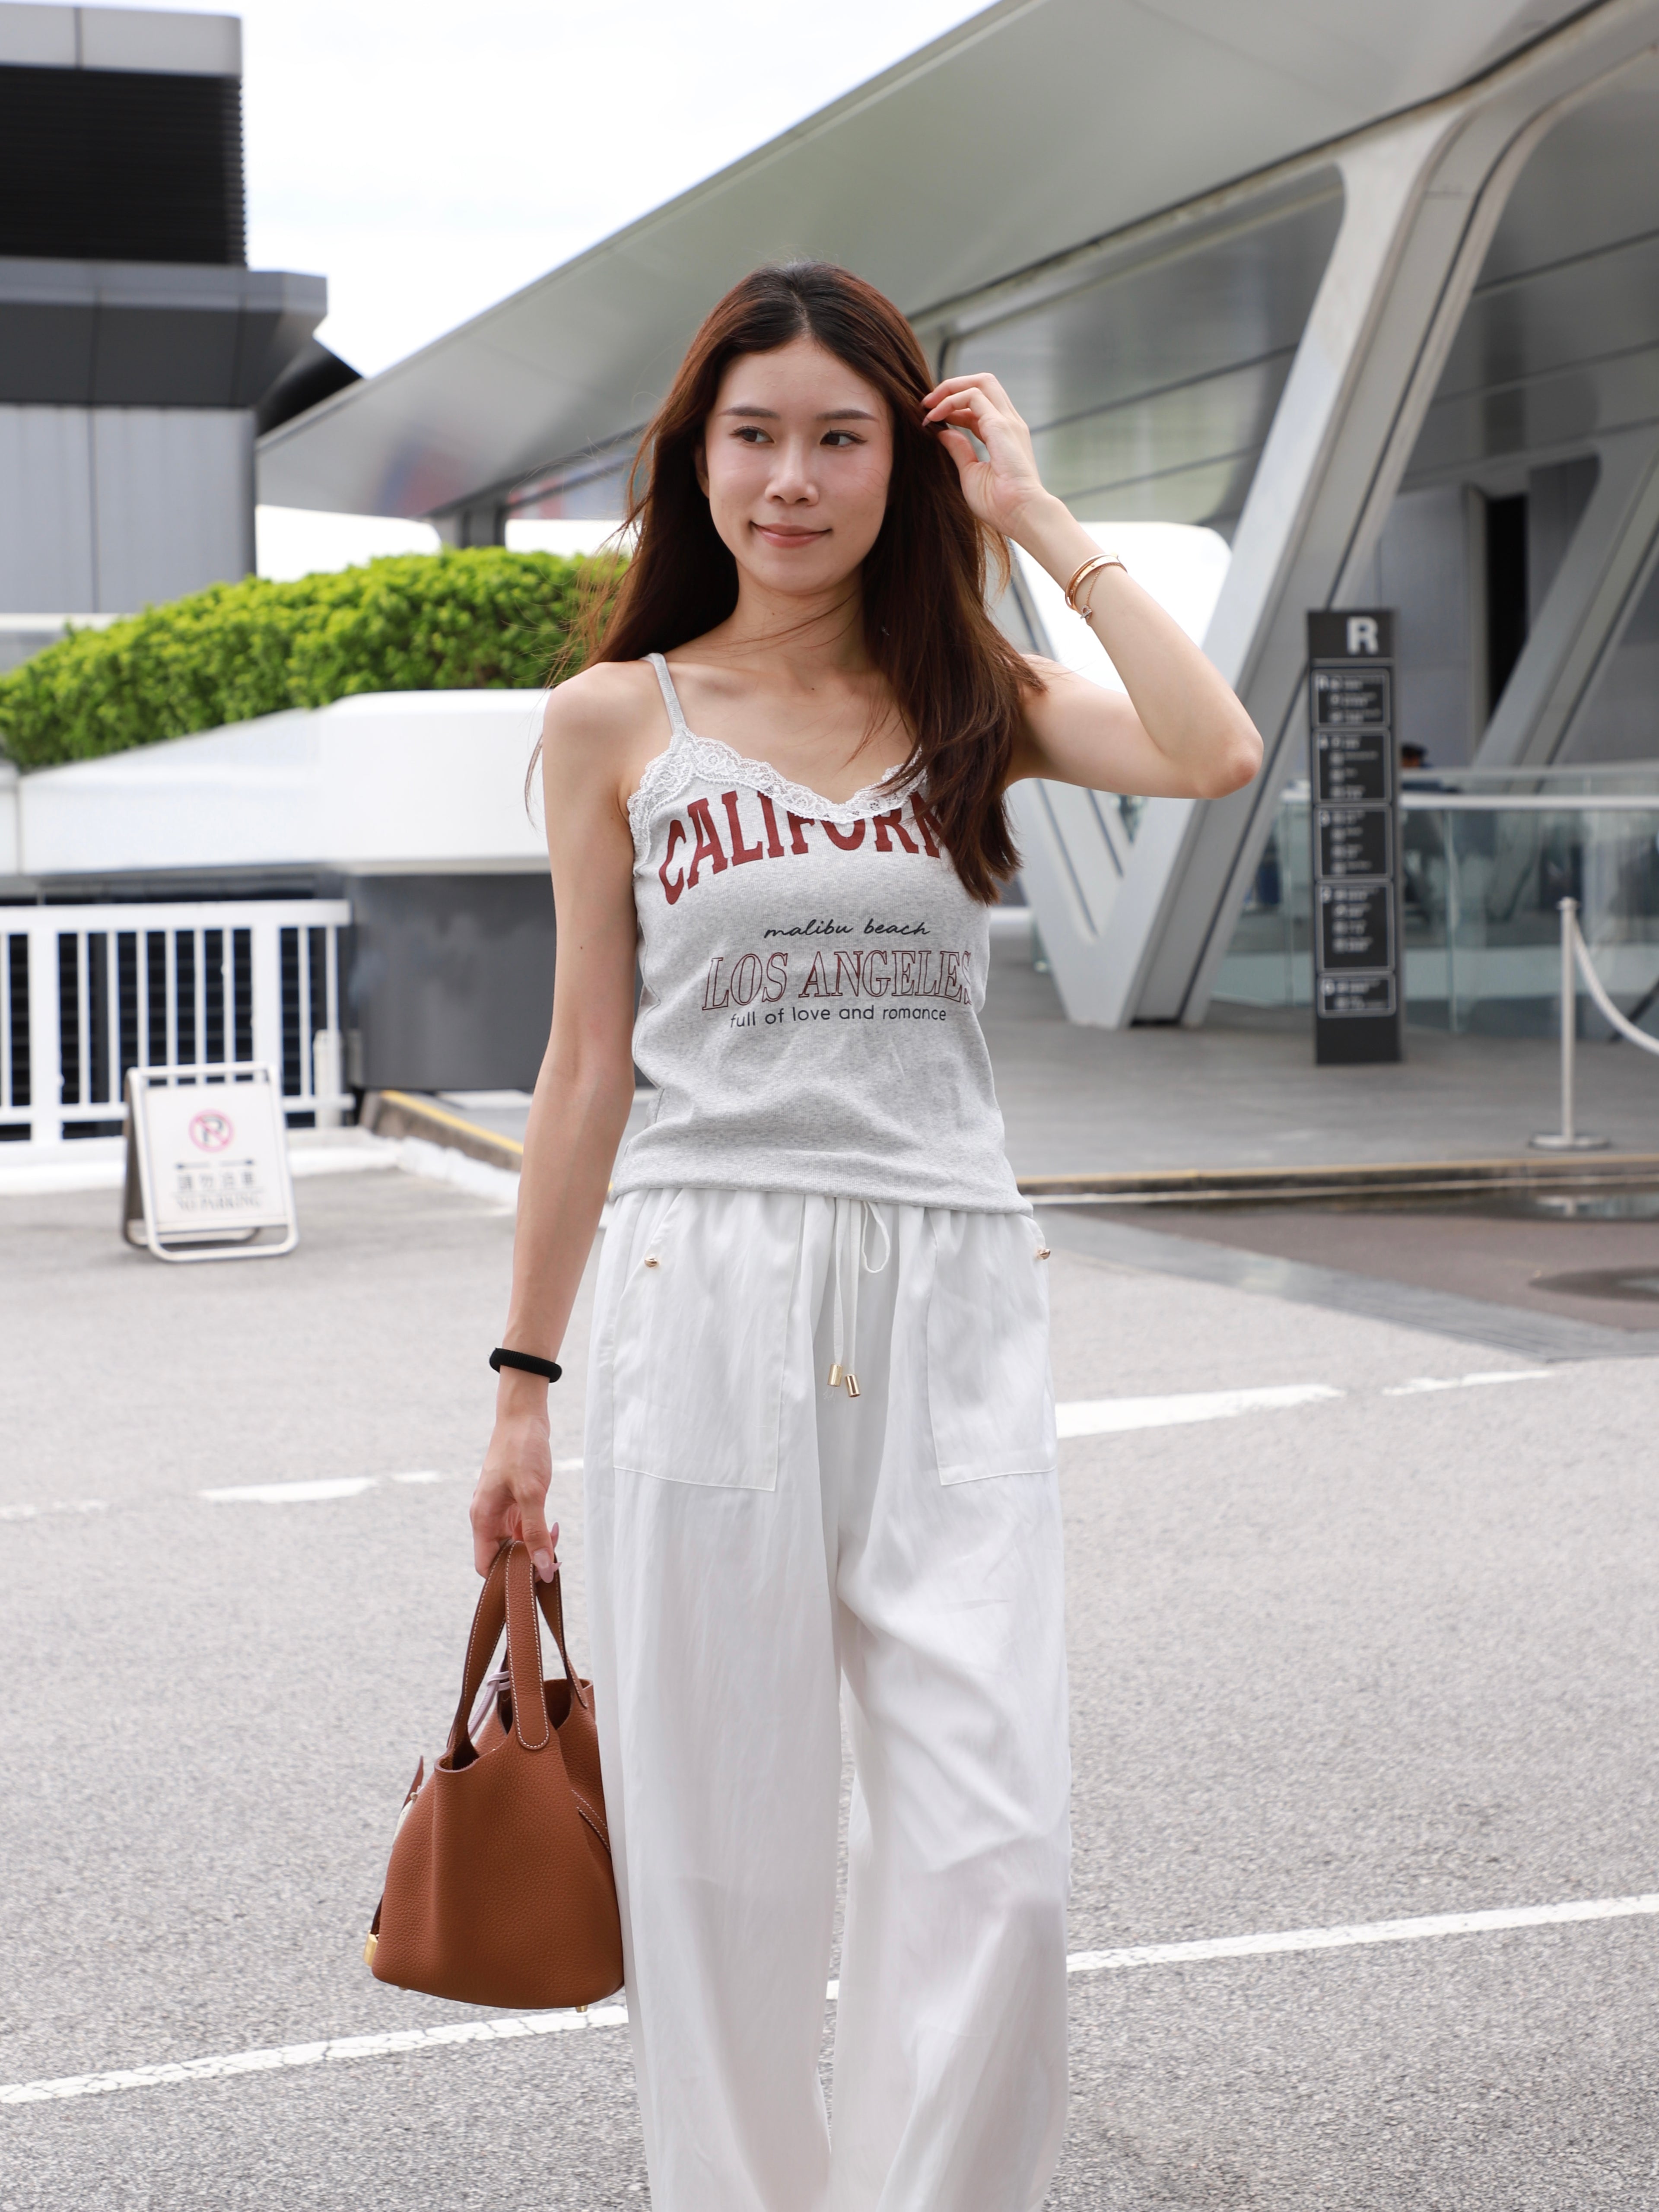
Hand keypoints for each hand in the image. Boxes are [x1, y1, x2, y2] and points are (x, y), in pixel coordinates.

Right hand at [470, 1399, 557, 1579]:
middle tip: (554, 1560)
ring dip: (536, 1547)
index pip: (486, 1565)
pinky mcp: (514, 1502)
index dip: (506, 1579)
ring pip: (516, 1544)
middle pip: (503, 1557)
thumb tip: (543, 1567)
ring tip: (557, 1541)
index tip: (533, 1579)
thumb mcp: (531, 1492)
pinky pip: (523, 1528)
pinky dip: (539, 1533)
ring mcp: (501, 1510)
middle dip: (527, 1563)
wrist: (523, 1417)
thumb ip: (535, 1531)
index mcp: (483, 1518)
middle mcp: (488, 1517)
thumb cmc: (521, 1449)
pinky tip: (554, 1528)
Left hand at [922, 372, 1049, 539]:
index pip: (979, 405)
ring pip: (980, 382)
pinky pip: (972, 397)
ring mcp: (1008, 421)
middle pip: (983, 383)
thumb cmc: (999, 504)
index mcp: (1004, 434)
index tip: (931, 419)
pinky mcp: (1001, 425)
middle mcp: (1009, 422)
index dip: (953, 407)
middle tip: (927, 403)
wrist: (1021, 515)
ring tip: (928, 406)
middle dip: (952, 387)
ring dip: (950, 389)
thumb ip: (959, 450)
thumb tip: (942, 433)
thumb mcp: (971, 473)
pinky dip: (950, 402)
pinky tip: (934, 417)